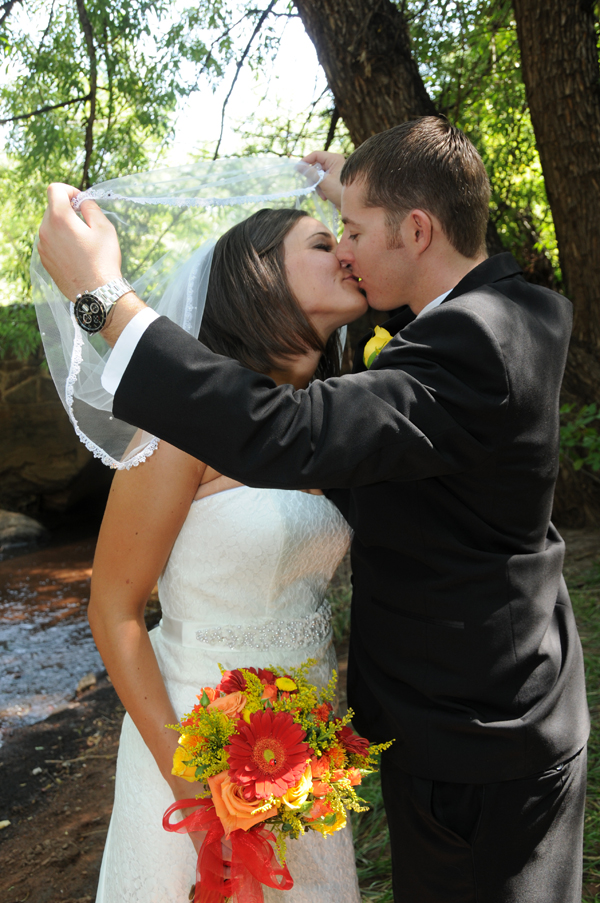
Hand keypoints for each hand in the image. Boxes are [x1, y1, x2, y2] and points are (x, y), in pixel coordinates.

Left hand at [38, 183, 122, 300]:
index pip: (55, 189)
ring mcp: (42, 246)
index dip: (69, 190)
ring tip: (82, 240)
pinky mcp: (44, 259)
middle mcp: (45, 230)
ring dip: (63, 226)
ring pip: (50, 225)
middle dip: (67, 208)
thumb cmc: (103, 260)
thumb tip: (82, 201)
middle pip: (52, 207)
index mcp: (59, 218)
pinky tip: (76, 253)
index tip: (80, 202)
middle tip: (85, 221)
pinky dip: (60, 240)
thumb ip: (91, 207)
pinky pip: (49, 241)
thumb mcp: (104, 228)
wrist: (97, 292)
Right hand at [302, 151, 345, 208]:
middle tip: (311, 186)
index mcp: (334, 159)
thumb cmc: (339, 192)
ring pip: (318, 175)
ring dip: (318, 186)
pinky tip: (325, 197)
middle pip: (316, 166)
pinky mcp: (334, 179)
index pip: (316, 155)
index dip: (306, 161)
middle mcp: (335, 162)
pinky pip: (323, 180)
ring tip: (322, 195)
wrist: (352, 206)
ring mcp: (335, 171)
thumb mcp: (323, 181)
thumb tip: (298, 166)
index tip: (297, 169)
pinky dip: (322, 188)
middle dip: (313, 178)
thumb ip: (310, 173)